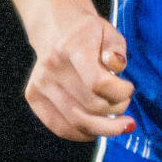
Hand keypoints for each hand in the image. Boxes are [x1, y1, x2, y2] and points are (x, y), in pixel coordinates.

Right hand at [24, 13, 135, 141]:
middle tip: (123, 103)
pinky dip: (84, 133)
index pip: (98, 83)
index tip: (128, 89)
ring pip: (78, 122)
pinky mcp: (34, 97)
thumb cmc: (88, 34)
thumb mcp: (109, 33)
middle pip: (91, 106)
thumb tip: (116, 64)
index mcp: (72, 47)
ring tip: (116, 122)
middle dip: (116, 109)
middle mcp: (52, 67)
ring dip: (104, 127)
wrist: (56, 28)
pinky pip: (61, 128)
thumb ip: (117, 49)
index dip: (120, 92)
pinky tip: (97, 128)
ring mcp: (40, 84)